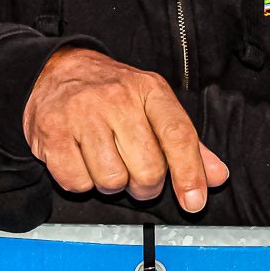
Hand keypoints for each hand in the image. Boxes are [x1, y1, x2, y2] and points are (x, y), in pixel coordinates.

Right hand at [23, 47, 228, 211]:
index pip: (177, 135)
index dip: (190, 173)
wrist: (56, 70)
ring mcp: (82, 114)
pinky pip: (78, 183)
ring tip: (104, 159)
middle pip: (148, 170)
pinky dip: (81, 181)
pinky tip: (80, 158)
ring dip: (111, 183)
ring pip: (113, 181)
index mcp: (149, 90)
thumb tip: (216, 176)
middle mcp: (116, 98)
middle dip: (144, 185)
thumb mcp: (153, 106)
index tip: (194, 201)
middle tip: (134, 171)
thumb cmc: (110, 94)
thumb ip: (186, 143)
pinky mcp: (53, 131)